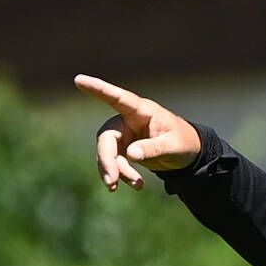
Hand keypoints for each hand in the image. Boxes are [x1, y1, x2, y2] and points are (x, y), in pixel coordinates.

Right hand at [75, 74, 201, 190]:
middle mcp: (128, 120)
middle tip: (112, 182)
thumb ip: (153, 149)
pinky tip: (137, 185)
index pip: (117, 98)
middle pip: (107, 138)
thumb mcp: (172, 146)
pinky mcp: (123, 149)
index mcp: (141, 111)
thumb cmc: (182, 142)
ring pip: (108, 154)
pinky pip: (114, 163)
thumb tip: (131, 154)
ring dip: (117, 171)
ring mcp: (124, 135)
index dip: (98, 89)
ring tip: (138, 185)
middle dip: (107, 160)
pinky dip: (122, 175)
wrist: (186, 155)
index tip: (78, 80)